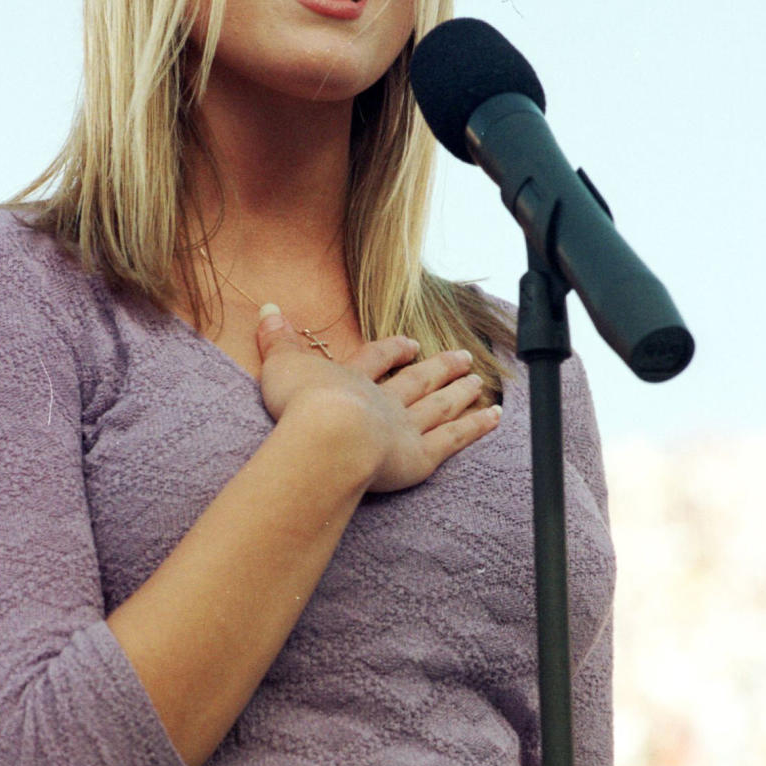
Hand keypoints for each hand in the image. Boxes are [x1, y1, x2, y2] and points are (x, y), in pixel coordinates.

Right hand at [257, 308, 500, 493]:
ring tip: (479, 381)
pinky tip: (496, 416)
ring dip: (460, 391)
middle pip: (418, 380)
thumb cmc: (300, 405)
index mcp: (353, 379)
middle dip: (439, 367)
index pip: (377, 360)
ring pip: (440, 405)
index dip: (394, 351)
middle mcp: (384, 400)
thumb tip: (268, 309)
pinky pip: (454, 438)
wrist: (327, 436)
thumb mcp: (282, 366)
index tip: (410, 343)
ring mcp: (405, 427)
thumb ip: (277, 341)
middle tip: (462, 357)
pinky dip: (476, 427)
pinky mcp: (420, 456)